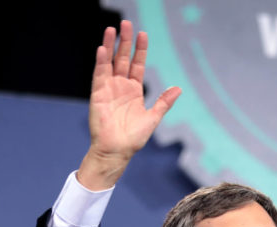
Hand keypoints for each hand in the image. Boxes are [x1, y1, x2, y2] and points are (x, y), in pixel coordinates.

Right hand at [77, 20, 181, 190]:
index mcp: (134, 91)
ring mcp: (108, 89)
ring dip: (109, 46)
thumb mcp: (153, 118)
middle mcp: (121, 86)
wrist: (117, 151)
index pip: (137, 64)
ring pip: (109, 63)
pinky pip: (99, 75)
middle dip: (124, 42)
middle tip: (126, 24)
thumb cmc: (133, 138)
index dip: (140, 50)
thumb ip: (164, 102)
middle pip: (122, 59)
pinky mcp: (98, 95)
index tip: (142, 34)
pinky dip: (100, 62)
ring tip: (111, 30)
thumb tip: (178, 88)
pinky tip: (102, 50)